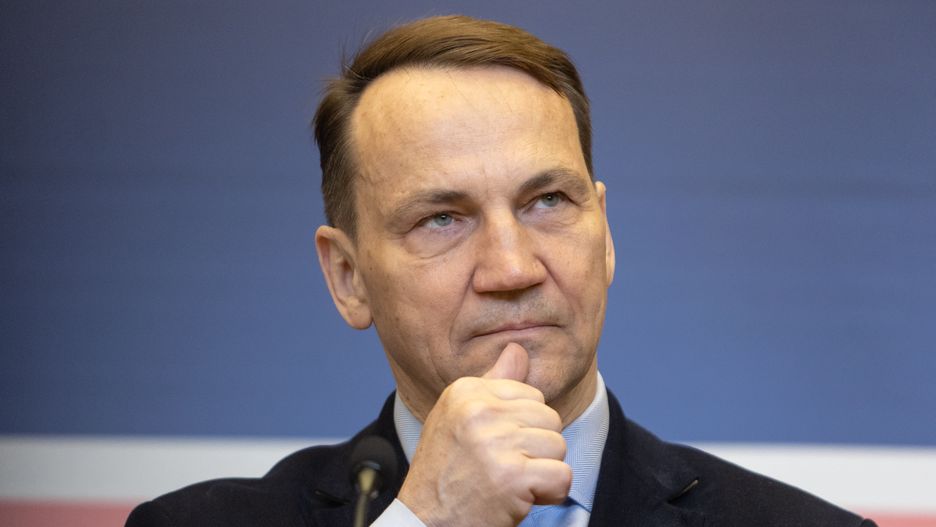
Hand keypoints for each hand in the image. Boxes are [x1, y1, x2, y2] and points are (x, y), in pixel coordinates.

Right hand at [396, 343, 570, 526]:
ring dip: (542, 471)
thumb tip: (518, 349)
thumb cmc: (446, 473)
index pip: (531, 395)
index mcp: (466, 391)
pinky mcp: (512, 477)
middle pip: (549, 418)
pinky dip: (549, 493)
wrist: (424, 523)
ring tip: (509, 482)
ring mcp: (495, 443)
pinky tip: (520, 498)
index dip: (523, 427)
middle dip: (535, 449)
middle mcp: (478, 411)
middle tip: (502, 468)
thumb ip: (494, 383)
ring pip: (558, 445)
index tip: (494, 447)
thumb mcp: (460, 418)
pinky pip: (562, 476)